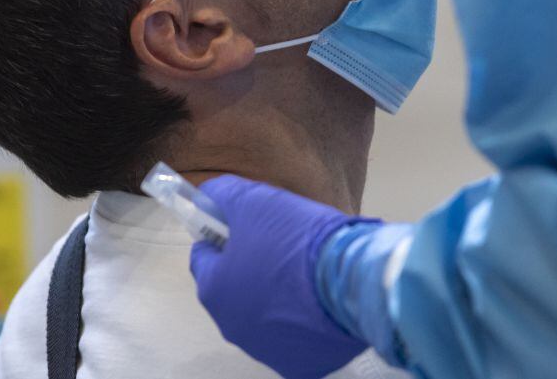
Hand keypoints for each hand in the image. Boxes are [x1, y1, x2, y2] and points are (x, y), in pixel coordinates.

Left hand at [189, 175, 378, 378]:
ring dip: (276, 295)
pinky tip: (321, 300)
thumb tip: (208, 196)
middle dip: (251, 266)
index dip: (223, 235)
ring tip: (308, 272)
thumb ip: (223, 194)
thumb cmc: (295, 239)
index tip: (248, 225)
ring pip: (263, 314)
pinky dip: (302, 319)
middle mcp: (232, 326)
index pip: (205, 256)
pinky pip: (294, 336)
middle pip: (234, 287)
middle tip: (284, 244)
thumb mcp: (254, 200)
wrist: (351, 280)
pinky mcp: (300, 364)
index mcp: (214, 289)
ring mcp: (266, 349)